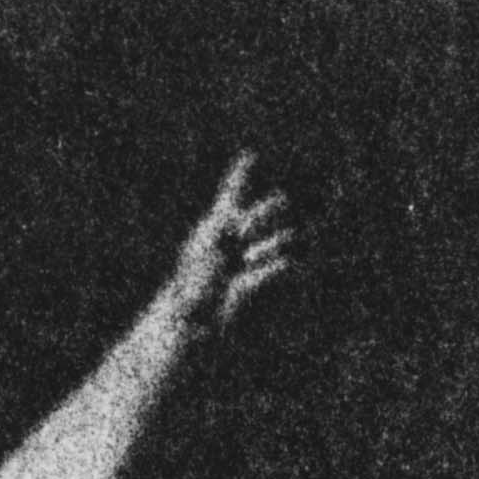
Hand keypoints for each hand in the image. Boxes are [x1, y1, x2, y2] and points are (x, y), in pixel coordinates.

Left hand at [168, 153, 292, 331]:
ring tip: (289, 237)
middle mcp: (225, 246)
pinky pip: (265, 273)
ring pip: (260, 248)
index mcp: (213, 230)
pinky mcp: (242, 288)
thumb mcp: (205, 251)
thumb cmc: (193, 285)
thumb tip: (229, 213)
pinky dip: (275, 269)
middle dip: (265, 212)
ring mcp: (234, 267)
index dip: (241, 176)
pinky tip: (287, 265)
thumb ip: (219, 231)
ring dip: (273, 242)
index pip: (231, 196)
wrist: (189, 322)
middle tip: (282, 200)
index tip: (249, 155)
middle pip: (251, 222)